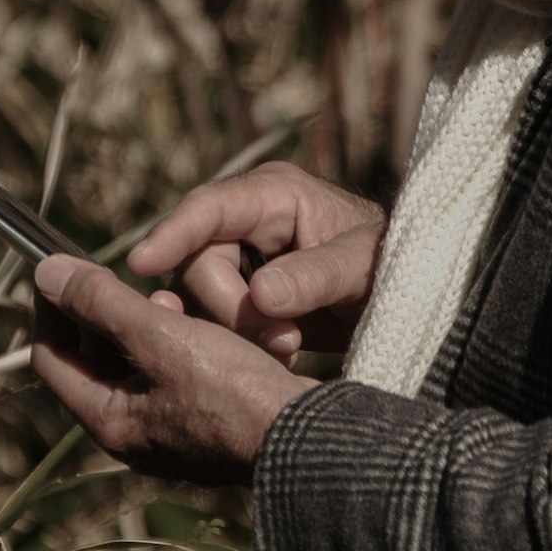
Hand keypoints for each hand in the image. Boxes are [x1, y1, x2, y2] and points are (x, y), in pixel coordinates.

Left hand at [28, 255, 311, 485]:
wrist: (309, 439)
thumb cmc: (235, 393)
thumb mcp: (162, 336)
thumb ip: (102, 303)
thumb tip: (47, 273)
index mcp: (110, 422)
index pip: (52, 359)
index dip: (51, 309)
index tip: (62, 270)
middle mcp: (133, 435)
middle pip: (94, 362)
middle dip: (104, 315)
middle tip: (124, 279)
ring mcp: (169, 434)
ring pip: (137, 366)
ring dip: (145, 326)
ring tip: (171, 298)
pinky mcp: (205, 426)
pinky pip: (174, 377)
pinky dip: (178, 345)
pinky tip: (205, 324)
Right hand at [130, 163, 386, 360]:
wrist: (411, 295)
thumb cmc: (394, 264)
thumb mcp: (363, 267)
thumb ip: (315, 276)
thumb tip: (260, 295)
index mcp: (274, 194)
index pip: (208, 208)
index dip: (172, 234)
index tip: (141, 263)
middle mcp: (246, 221)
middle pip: (196, 262)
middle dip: (230, 308)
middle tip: (285, 341)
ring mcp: (239, 259)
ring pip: (198, 297)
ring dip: (236, 332)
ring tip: (288, 349)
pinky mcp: (239, 296)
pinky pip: (213, 321)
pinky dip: (239, 344)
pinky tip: (278, 356)